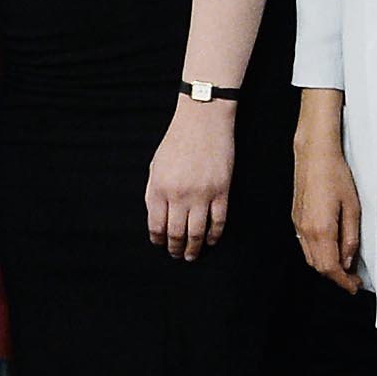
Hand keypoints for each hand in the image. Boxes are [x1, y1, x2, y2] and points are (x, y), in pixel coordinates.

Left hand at [144, 99, 236, 259]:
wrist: (202, 120)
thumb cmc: (176, 141)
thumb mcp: (155, 166)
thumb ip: (154, 192)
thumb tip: (156, 219)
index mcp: (159, 188)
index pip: (156, 225)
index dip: (158, 239)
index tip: (160, 244)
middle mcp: (179, 194)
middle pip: (176, 233)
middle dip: (175, 248)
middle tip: (177, 255)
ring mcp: (202, 193)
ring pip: (197, 232)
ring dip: (193, 248)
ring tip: (191, 255)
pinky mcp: (222, 190)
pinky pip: (219, 221)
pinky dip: (214, 235)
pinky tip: (210, 241)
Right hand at [293, 109, 362, 291]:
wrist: (314, 154)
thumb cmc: (336, 176)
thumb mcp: (353, 207)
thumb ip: (350, 237)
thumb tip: (348, 260)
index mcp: (321, 230)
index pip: (331, 268)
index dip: (343, 281)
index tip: (355, 287)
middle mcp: (305, 231)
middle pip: (319, 267)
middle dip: (336, 277)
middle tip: (353, 279)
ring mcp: (297, 225)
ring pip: (310, 258)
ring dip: (326, 266)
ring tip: (344, 266)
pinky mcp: (295, 218)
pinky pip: (305, 245)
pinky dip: (318, 254)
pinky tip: (331, 249)